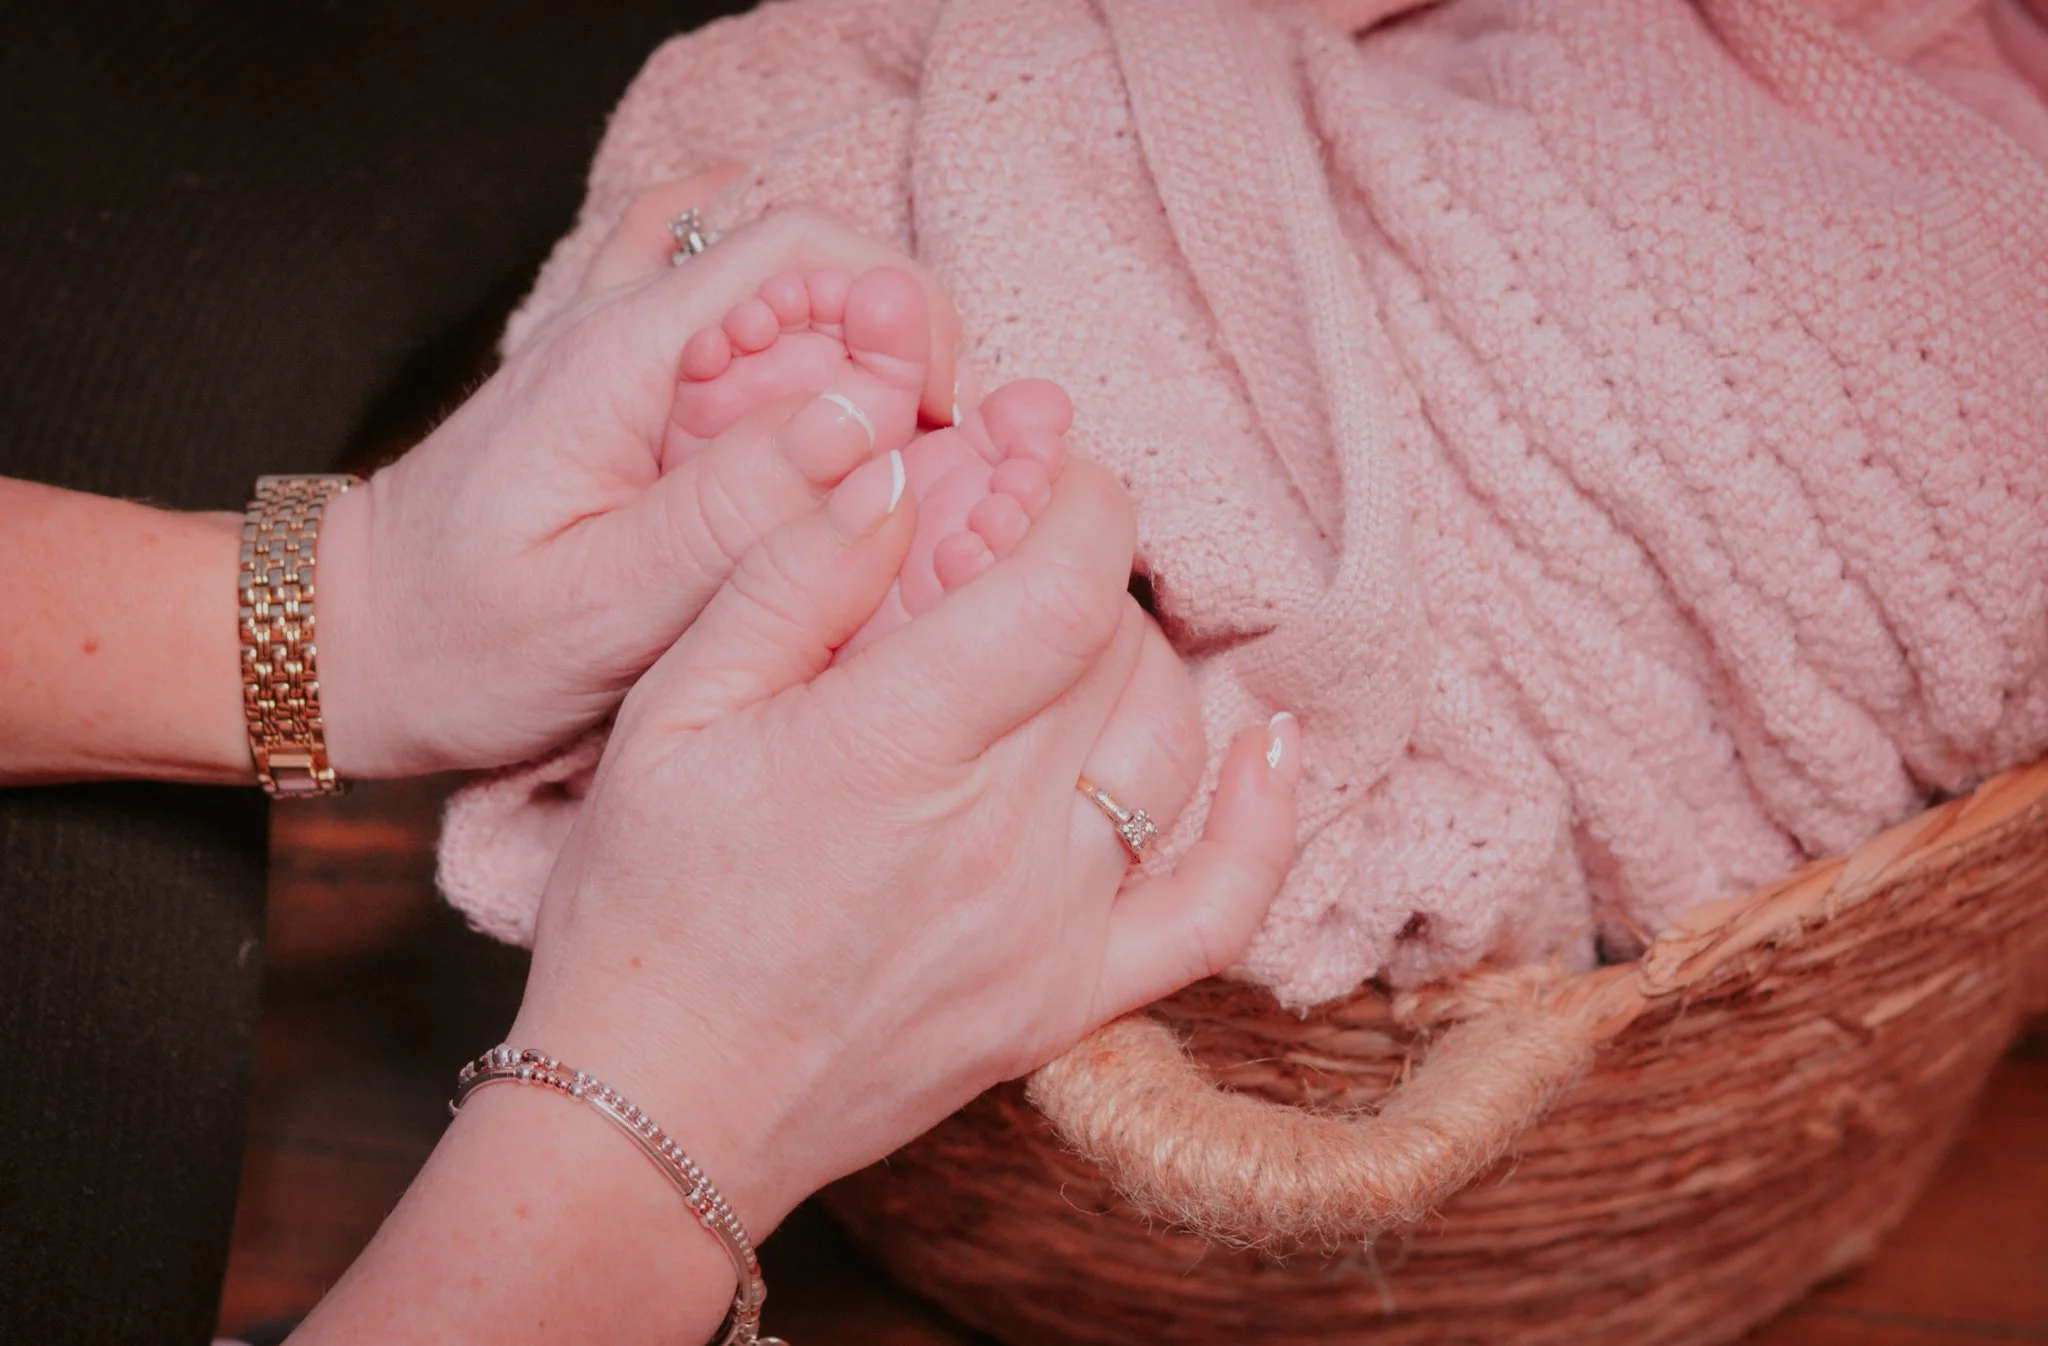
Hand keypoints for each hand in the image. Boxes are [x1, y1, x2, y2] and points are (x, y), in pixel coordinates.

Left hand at [311, 206, 962, 775]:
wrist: (351, 644)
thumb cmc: (463, 645)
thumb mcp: (604, 600)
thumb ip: (737, 509)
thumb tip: (870, 419)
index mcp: (624, 355)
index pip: (803, 251)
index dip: (905, 310)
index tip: (940, 418)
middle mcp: (624, 325)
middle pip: (807, 267)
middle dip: (895, 346)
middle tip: (925, 460)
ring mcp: (619, 348)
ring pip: (779, 296)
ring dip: (856, 360)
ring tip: (884, 461)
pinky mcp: (621, 389)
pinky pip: (722, 319)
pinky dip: (791, 342)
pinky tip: (822, 400)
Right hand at [509, 453, 1302, 1240]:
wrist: (657, 1106)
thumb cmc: (643, 906)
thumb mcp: (671, 711)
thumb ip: (789, 578)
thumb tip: (899, 469)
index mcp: (892, 748)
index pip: (1061, 586)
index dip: (1080, 503)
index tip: (1049, 470)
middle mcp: (996, 837)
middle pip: (1115, 651)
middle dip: (1083, 571)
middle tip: (1025, 547)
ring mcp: (1049, 928)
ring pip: (1168, 745)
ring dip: (1144, 664)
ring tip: (1079, 634)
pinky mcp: (1070, 1000)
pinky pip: (1217, 907)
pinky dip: (1262, 822)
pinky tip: (1268, 748)